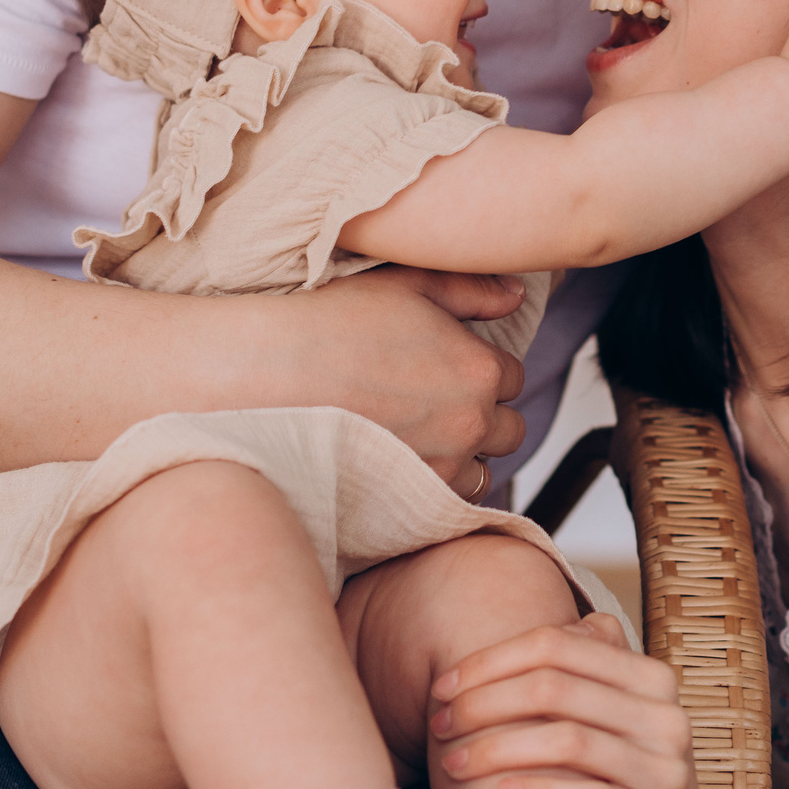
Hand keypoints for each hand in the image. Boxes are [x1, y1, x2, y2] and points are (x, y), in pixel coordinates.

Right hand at [302, 267, 527, 492]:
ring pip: (482, 472)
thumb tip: (515, 296)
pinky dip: (435, 487)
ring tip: (421, 437)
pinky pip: (448, 503)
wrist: (273, 377)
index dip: (481, 368)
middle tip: (438, 403)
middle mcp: (470, 423)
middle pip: (509, 429)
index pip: (512, 376)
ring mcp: (442, 468)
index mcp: (479, 369)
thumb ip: (471, 290)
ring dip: (465, 456)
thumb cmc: (336, 324)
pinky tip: (403, 464)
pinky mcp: (410, 502)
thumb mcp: (409, 285)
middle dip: (484, 415)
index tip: (448, 366)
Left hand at [429, 616, 716, 788]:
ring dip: (495, 750)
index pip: (557, 644)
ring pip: (568, 741)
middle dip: (483, 704)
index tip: (443, 685)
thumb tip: (560, 617)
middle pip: (554, 689)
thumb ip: (594, 662)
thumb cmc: (627, 765)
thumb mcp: (620, 708)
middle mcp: (664, 717)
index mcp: (650, 677)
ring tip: (453, 762)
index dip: (491, 661)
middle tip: (440, 724)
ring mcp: (665, 770)